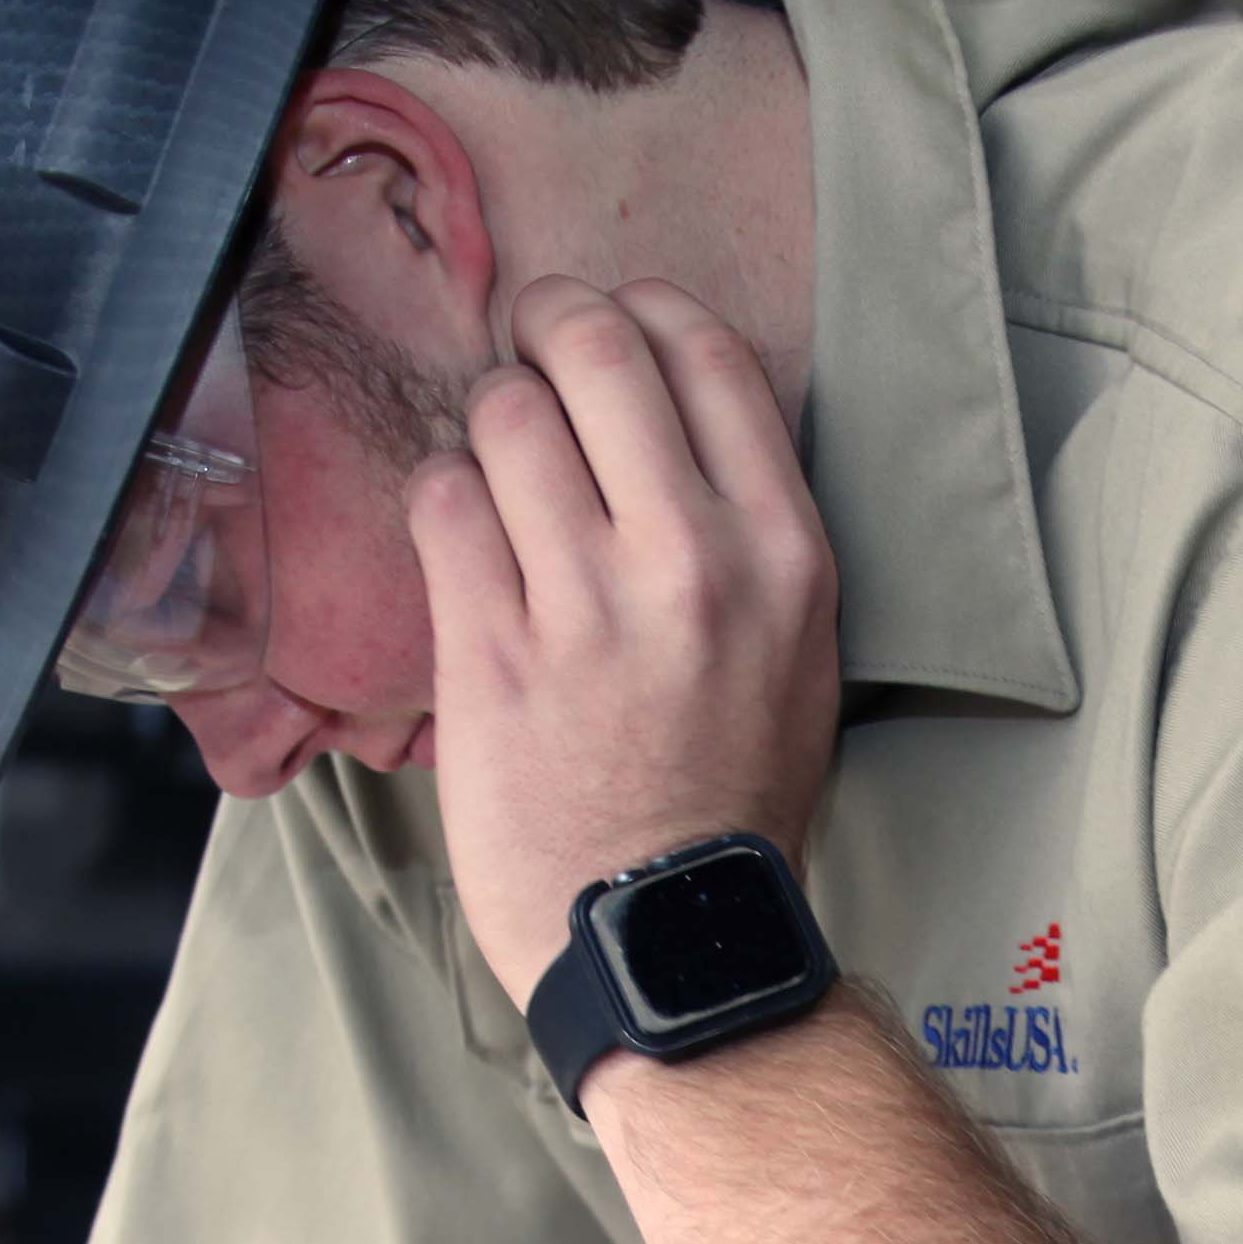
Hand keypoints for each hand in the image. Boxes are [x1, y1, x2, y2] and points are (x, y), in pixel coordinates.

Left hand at [409, 275, 839, 999]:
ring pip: (505, 416)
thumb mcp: (800, 647)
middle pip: (597, 351)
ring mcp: (588, 609)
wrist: (668, 935)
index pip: (706, 354)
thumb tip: (671, 411)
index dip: (639, 308)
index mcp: (783, 552)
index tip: (607, 324)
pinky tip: (459, 531)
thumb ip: (750, 526)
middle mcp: (692, 562)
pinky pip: (442, 504)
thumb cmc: (731, 793)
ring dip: (486, 419)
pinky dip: (442, 496)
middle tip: (523, 342)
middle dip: (543, 322)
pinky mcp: (494, 657)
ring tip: (493, 463)